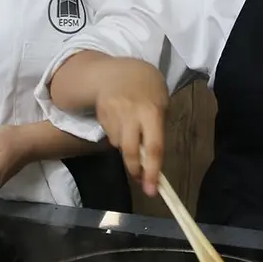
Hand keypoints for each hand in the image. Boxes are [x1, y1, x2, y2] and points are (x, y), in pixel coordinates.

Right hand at [93, 58, 168, 197]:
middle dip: (135, 170)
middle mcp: (131, 115)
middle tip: (140, 180)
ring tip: (132, 134)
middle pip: (130, 151)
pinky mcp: (101, 116)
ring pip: (119, 145)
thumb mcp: (161, 101)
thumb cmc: (147, 87)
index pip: (154, 147)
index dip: (152, 171)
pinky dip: (118, 136)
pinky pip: (111, 135)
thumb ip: (157, 125)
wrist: (116, 70)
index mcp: (152, 112)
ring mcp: (114, 115)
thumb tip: (154, 156)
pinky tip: (121, 123)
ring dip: (126, 149)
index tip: (152, 190)